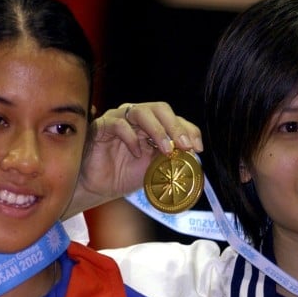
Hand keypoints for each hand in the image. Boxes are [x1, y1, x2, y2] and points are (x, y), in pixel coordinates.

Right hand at [67, 102, 202, 216]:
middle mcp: (137, 118)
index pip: (175, 119)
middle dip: (175, 127)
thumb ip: (172, 159)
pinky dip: (131, 137)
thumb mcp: (155, 168)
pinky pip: (118, 124)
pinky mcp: (102, 126)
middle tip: (184, 145)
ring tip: (166, 149)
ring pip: (141, 112)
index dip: (188, 130)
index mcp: (153, 125)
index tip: (197, 148)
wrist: (100, 187)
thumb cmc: (125, 175)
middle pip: (160, 109)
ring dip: (158, 130)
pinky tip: (137, 153)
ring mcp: (119, 119)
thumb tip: (194, 156)